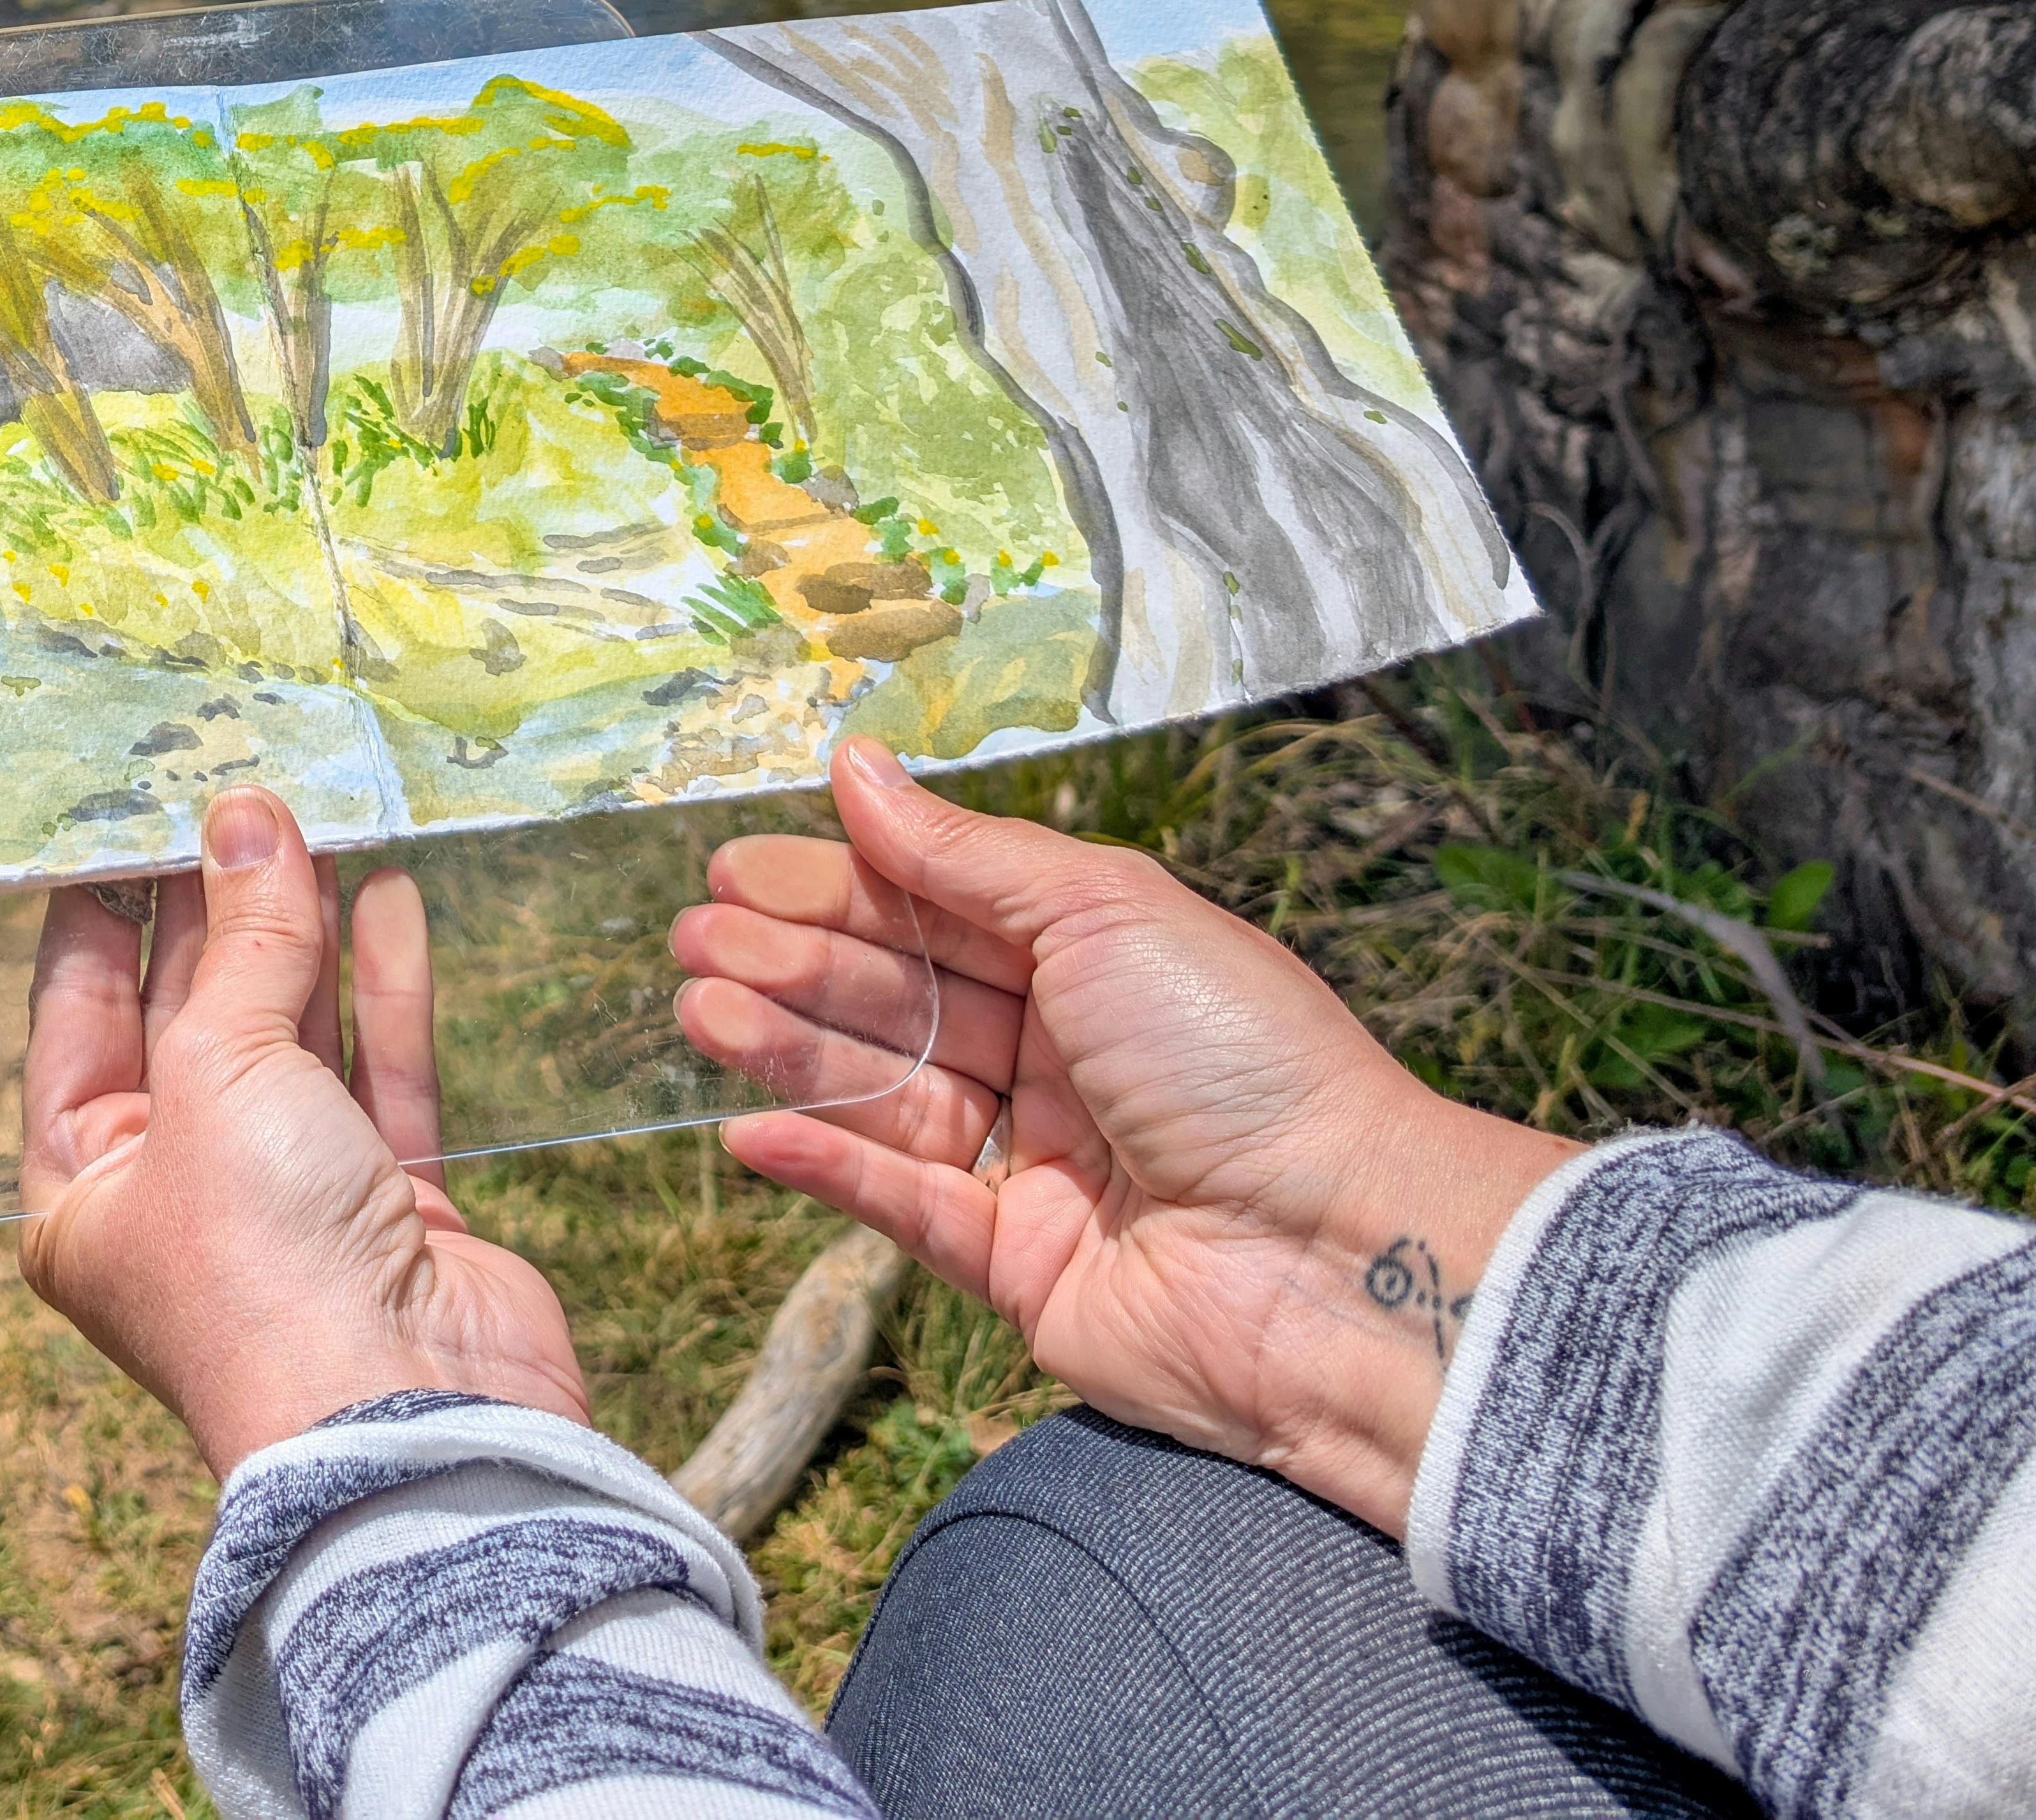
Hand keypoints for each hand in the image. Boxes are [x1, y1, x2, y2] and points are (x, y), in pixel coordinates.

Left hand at [24, 785, 591, 1475]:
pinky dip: (382, 987)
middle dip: (219, 905)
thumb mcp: (224, 1072)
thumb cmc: (266, 1267)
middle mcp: (180, 1190)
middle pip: (190, 1013)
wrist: (414, 1423)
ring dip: (306, 930)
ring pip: (293, 1034)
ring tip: (319, 816)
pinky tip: (387, 896)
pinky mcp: (391, 1205)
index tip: (127, 804)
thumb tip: (245, 820)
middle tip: (240, 789)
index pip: (80, 1010)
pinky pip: (377, 1074)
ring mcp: (289, 1199)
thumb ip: (243, 944)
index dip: (104, 906)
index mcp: (85, 1184)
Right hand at [673, 738, 1574, 1536]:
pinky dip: (826, 1167)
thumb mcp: (1103, 913)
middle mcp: (1063, 1059)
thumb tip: (854, 767)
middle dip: (793, 965)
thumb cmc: (1243, 1059)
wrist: (1340, 1257)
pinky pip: (903, 1209)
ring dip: (790, 1052)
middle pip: (899, 1000)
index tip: (734, 868)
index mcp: (1096, 966)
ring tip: (701, 1012)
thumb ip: (963, 854)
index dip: (836, 888)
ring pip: (887, 1096)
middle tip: (695, 938)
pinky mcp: (1019, 1269)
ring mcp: (1040, 1167)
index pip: (936, 913)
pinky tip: (752, 1128)